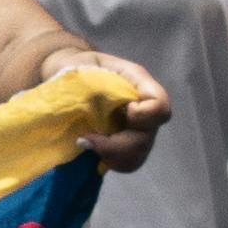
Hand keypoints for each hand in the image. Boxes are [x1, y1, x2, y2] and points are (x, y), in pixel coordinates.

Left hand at [36, 37, 171, 173]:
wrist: (68, 77)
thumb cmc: (77, 67)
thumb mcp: (81, 65)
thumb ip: (91, 84)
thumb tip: (91, 110)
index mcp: (138, 84)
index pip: (159, 105)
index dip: (143, 115)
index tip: (123, 111)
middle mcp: (143, 109)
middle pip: (147, 138)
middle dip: (116, 145)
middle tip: (85, 139)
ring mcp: (136, 129)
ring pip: (138, 155)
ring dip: (112, 156)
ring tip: (86, 145)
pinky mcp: (124, 144)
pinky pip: (126, 162)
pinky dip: (109, 161)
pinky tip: (91, 151)